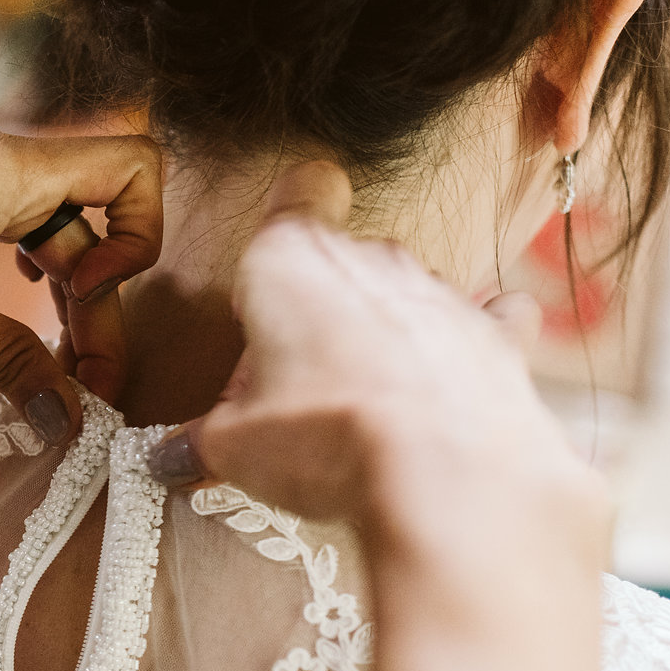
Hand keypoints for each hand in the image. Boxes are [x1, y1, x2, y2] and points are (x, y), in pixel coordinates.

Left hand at [0, 117, 162, 441]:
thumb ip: (11, 362)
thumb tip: (71, 416)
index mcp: (4, 165)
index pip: (135, 166)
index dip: (141, 236)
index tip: (91, 298)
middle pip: (94, 213)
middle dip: (100, 297)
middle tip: (82, 385)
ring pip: (50, 226)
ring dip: (60, 295)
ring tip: (47, 370)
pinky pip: (6, 224)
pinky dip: (19, 276)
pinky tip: (2, 327)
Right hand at [145, 163, 601, 541]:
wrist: (447, 481)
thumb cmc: (328, 440)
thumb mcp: (234, 448)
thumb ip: (203, 439)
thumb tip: (170, 459)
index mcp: (290, 261)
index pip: (298, 189)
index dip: (285, 219)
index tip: (271, 274)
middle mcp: (371, 257)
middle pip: (341, 258)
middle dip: (319, 309)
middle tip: (295, 381)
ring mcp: (440, 292)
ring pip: (405, 290)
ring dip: (385, 331)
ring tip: (366, 404)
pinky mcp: (499, 336)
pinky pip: (487, 319)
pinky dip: (470, 343)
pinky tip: (451, 383)